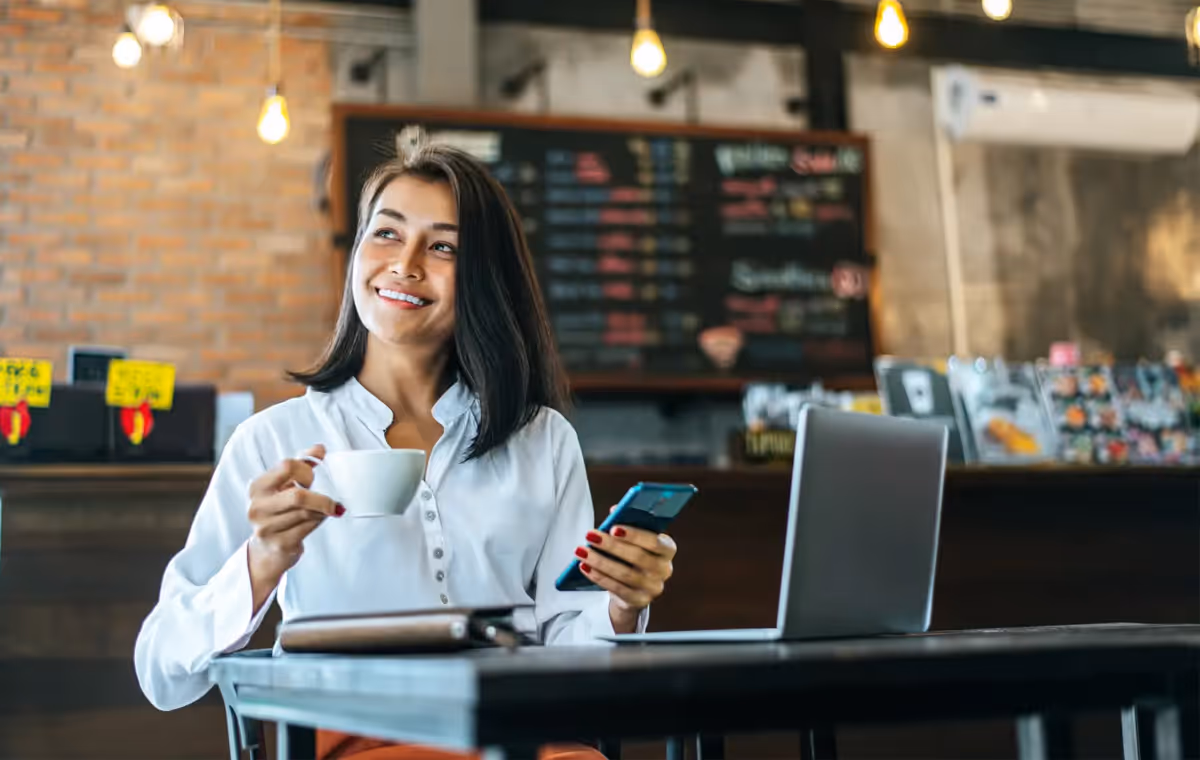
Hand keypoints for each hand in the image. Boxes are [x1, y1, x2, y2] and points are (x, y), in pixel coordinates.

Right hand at [245, 445, 341, 607]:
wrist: (267, 549)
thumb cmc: (279, 510)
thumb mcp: (284, 484)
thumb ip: (302, 464)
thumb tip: (320, 448)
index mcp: (257, 487)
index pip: (287, 466)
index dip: (306, 471)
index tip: (311, 478)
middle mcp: (257, 507)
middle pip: (299, 496)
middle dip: (320, 497)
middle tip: (329, 499)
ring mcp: (267, 528)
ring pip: (307, 513)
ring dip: (323, 510)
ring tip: (324, 509)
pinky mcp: (280, 544)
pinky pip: (309, 527)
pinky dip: (320, 521)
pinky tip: (319, 519)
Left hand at [576, 509, 676, 633]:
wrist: (635, 588)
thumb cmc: (633, 555)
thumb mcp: (634, 539)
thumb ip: (627, 524)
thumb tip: (615, 509)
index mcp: (667, 549)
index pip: (655, 542)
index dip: (635, 535)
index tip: (613, 528)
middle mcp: (664, 569)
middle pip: (638, 557)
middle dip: (611, 546)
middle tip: (590, 535)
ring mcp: (653, 588)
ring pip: (624, 574)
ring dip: (600, 561)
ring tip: (581, 551)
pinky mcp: (639, 601)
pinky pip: (617, 588)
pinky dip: (599, 576)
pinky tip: (584, 566)